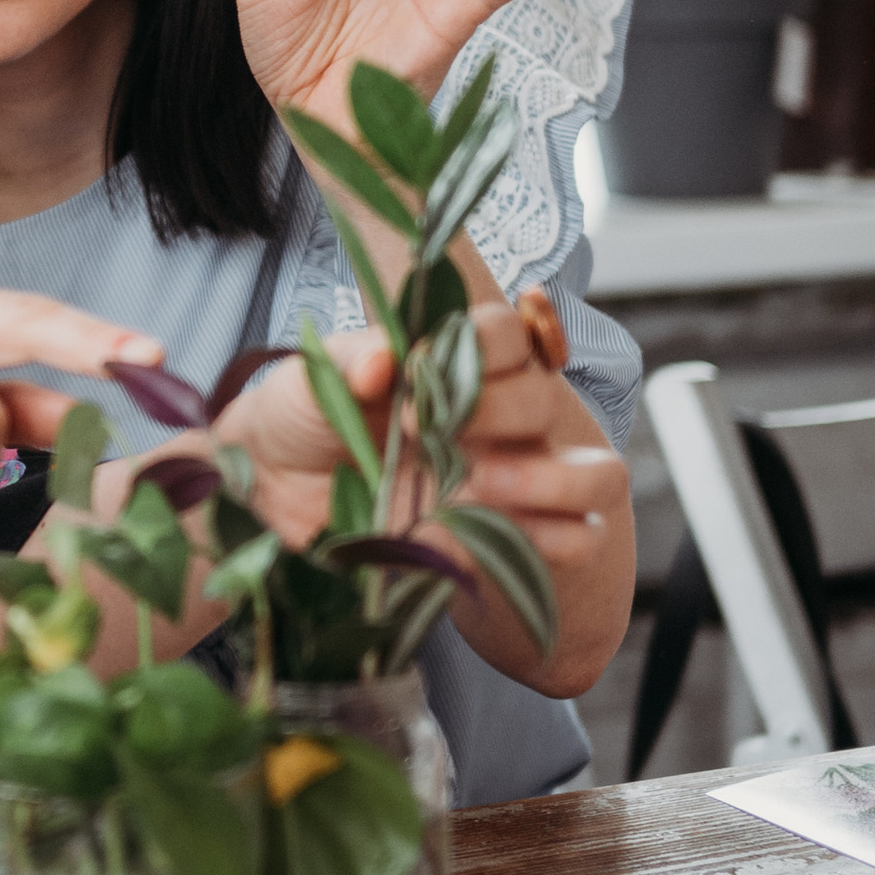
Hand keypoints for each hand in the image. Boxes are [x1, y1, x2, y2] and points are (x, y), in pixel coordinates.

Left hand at [213, 306, 624, 626]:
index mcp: (462, 363)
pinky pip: (574, 540)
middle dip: (496, 411)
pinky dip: (544, 541)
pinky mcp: (507, 536)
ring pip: (599, 475)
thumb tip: (383, 361)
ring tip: (481, 483)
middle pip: (547, 402)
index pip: (513, 334)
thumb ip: (347, 363)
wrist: (276, 488)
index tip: (418, 364)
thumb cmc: (305, 415)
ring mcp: (513, 478)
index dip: (485, 343)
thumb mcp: (311, 379)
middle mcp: (500, 418)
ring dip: (550, 480)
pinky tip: (478, 532)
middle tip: (421, 430)